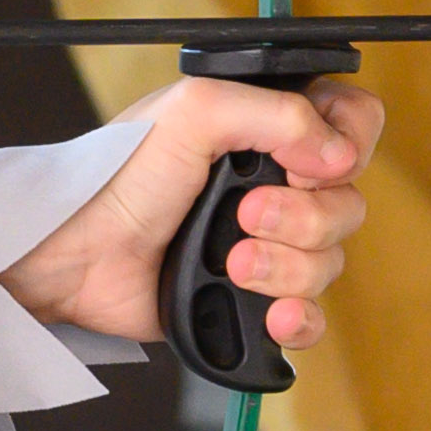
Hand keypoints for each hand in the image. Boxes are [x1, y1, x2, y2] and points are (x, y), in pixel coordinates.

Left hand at [0, 74, 383, 352]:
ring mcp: (266, 244)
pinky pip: (308, 318)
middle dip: (304, 216)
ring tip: (232, 261)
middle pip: (348, 203)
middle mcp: (276, 184)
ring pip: (329, 262)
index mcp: (268, 128)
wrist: (76, 252)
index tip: (307, 164)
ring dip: (286, 266)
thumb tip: (340, 154)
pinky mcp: (249, 299)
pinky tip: (272, 315)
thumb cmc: (119, 173)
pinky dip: (298, 318)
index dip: (347, 145)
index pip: (354, 125)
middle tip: (246, 213)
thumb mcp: (193, 111)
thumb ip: (277, 114)